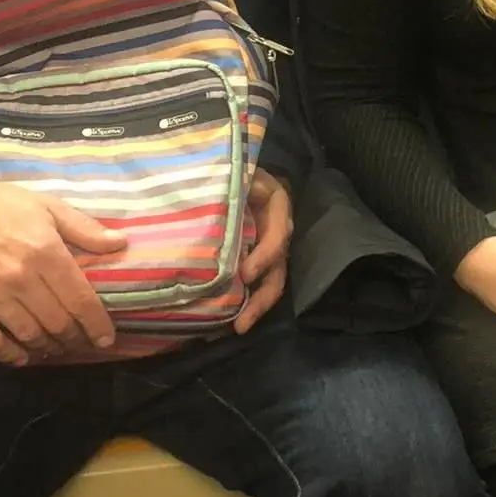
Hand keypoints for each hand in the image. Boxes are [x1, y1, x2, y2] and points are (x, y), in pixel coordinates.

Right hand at [0, 174, 127, 364]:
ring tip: (54, 346)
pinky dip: (10, 355)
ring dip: (47, 346)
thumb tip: (119, 244)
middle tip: (79, 341)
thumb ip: (84, 229)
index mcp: (45, 253)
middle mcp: (21, 278)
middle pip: (57, 323)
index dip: (97, 324)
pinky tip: (21, 356)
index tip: (105, 339)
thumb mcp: (47, 206)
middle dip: (74, 338)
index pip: (80, 300)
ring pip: (29, 335)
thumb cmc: (0, 205)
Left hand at [234, 169, 292, 334]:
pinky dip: (240, 302)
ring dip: (253, 308)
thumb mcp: (236, 170)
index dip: (265, 255)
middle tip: (241, 324)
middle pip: (277, 269)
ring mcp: (265, 248)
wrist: (223, 169)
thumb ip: (234, 185)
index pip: (279, 233)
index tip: (245, 275)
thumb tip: (216, 208)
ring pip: (267, 282)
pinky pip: (251, 284)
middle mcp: (276, 231)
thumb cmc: (228, 167)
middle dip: (261, 299)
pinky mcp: (251, 258)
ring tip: (234, 329)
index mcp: (276, 205)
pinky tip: (223, 321)